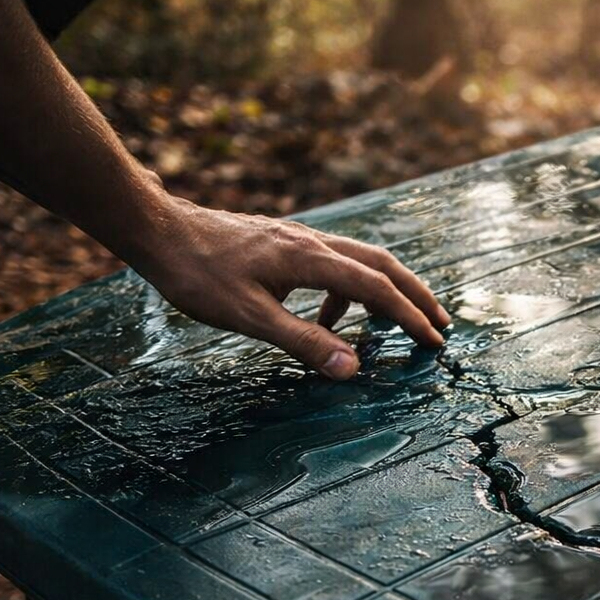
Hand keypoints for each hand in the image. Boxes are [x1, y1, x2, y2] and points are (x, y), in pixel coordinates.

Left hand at [128, 196, 450, 378]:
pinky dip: (350, 291)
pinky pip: (335, 263)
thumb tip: (353, 369)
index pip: (376, 289)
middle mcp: (314, 242)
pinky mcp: (285, 243)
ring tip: (397, 324)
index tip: (433, 342)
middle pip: (383, 265)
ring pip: (362, 260)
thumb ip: (304, 342)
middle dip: (416, 295)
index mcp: (311, 260)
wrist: (158, 230)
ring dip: (388, 290)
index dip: (409, 316)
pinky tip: (330, 317)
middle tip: (442, 324)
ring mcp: (300, 239)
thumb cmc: (197, 274)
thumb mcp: (249, 317)